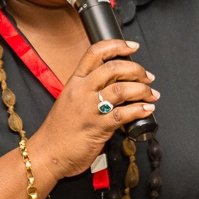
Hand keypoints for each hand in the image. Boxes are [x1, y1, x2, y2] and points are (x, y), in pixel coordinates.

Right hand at [30, 39, 158, 181]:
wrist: (47, 152)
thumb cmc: (59, 129)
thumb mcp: (70, 100)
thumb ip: (90, 89)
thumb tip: (117, 83)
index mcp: (74, 81)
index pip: (95, 53)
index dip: (116, 46)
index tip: (132, 46)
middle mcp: (82, 91)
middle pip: (112, 68)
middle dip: (136, 69)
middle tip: (147, 76)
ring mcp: (89, 108)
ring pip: (121, 89)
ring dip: (142, 89)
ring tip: (151, 94)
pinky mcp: (98, 127)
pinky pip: (123, 114)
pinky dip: (139, 109)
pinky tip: (147, 109)